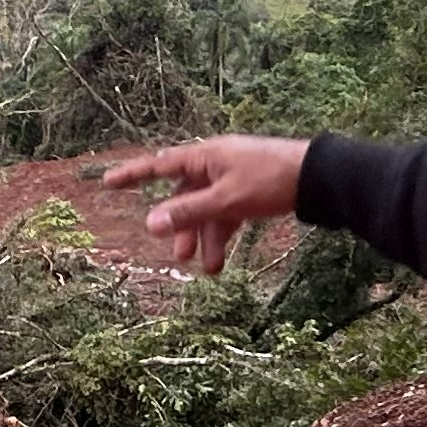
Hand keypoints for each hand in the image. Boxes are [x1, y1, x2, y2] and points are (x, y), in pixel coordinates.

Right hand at [103, 136, 309, 276]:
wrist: (317, 177)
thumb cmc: (269, 181)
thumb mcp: (224, 200)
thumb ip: (188, 213)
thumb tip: (151, 224)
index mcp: (205, 157)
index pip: (159, 166)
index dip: (133, 175)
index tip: (108, 183)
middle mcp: (216, 164)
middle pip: (187, 196)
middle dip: (183, 228)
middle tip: (179, 256)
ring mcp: (234, 176)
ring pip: (209, 209)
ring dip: (207, 238)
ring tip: (211, 269)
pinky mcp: (252, 189)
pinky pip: (228, 212)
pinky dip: (225, 233)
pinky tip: (224, 256)